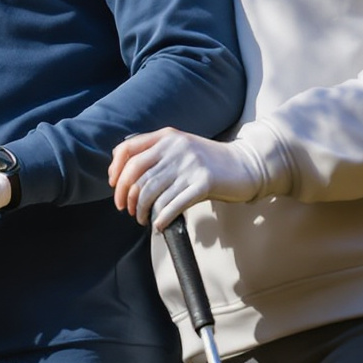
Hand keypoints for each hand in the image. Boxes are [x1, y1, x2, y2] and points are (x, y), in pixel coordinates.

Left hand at [108, 128, 273, 229]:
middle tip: (127, 210)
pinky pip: (172, 204)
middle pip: (136, 175)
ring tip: (143, 219)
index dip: (116, 170)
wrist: (246, 165)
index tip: (116, 187)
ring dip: (142, 211)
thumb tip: (124, 172)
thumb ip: (157, 153)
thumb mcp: (182, 147)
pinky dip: (160, 218)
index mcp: (167, 137)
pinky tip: (158, 225)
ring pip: (151, 192)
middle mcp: (175, 148)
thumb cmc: (210, 161)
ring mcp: (189, 165)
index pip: (128, 150)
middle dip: (126, 196)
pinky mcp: (203, 183)